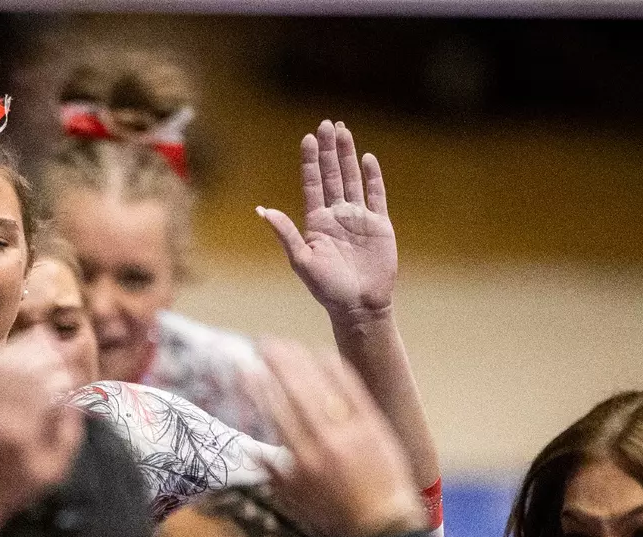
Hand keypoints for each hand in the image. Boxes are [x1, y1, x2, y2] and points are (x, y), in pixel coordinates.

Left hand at [0, 332, 83, 536]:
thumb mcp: (54, 470)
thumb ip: (68, 434)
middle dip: (47, 353)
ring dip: (23, 348)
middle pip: (25, 369)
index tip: (73, 373)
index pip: (47, 387)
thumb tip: (74, 399)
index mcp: (22, 434)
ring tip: (41, 340)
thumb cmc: (15, 488)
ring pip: (2, 363)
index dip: (64, 373)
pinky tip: (10, 349)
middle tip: (60, 348)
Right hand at [243, 338, 424, 536]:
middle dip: (276, 363)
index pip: (274, 413)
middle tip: (263, 344)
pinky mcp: (372, 423)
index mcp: (301, 460)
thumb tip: (251, 452)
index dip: (257, 387)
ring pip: (320, 385)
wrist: (386, 525)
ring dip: (300, 359)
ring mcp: (350, 429)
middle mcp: (323, 440)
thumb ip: (273, 475)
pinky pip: (351, 388)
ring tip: (285, 344)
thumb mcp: (296, 503)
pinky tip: (321, 352)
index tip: (245, 369)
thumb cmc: (338, 517)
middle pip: (294, 391)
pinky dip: (335, 368)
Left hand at [258, 120, 395, 322]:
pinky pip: (376, 195)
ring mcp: (358, 218)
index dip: (310, 161)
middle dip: (329, 149)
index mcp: (316, 222)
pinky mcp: (379, 224)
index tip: (307, 138)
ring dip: (348, 155)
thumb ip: (285, 233)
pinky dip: (373, 177)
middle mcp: (336, 215)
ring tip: (344, 131)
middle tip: (326, 123)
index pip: (312, 184)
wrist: (359, 305)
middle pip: (332, 175)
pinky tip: (368, 159)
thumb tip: (263, 210)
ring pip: (352, 179)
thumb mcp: (301, 261)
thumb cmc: (326, 289)